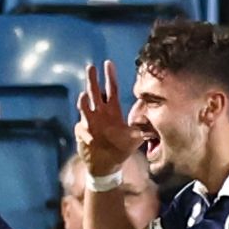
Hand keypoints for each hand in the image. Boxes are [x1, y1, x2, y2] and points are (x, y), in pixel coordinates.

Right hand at [76, 60, 139, 176]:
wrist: (107, 165)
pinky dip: (85, 131)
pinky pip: (81, 128)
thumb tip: (147, 123)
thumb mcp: (134, 139)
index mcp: (113, 111)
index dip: (110, 76)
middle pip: (95, 92)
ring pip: (84, 106)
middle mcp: (100, 113)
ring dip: (84, 100)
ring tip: (84, 95)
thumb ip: (140, 129)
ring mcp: (89, 122)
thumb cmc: (121, 149)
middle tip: (91, 67)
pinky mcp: (82, 132)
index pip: (111, 90)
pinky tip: (90, 139)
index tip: (108, 63)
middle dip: (93, 79)